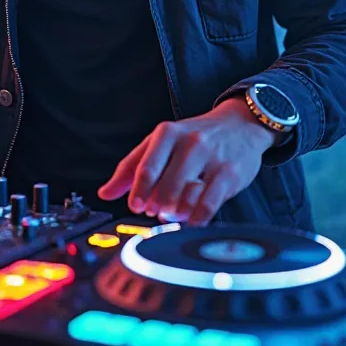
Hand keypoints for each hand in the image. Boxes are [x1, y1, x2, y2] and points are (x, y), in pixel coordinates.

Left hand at [97, 98, 274, 225]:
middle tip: (157, 211)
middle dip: (157, 206)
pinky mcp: (230, 174)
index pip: (146, 167)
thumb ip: (132, 167)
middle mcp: (190, 142)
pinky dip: (196, 219)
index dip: (138, 193)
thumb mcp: (161, 142)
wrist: (240, 124)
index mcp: (167, 133)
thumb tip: (105, 192)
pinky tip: (192, 220)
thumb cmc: (195, 137)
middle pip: (165, 187)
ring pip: (186, 197)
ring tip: (173, 214)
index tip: (136, 207)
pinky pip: (208, 205)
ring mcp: (212, 158)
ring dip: (176, 214)